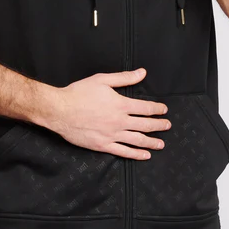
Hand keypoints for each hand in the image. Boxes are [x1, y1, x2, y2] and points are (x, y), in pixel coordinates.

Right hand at [48, 68, 171, 159]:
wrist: (60, 110)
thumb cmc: (79, 93)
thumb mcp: (102, 80)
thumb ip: (124, 78)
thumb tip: (142, 73)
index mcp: (121, 104)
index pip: (146, 108)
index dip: (157, 109)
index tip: (164, 110)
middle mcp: (119, 121)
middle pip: (145, 125)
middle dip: (159, 126)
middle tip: (167, 126)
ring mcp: (112, 135)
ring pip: (137, 140)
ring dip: (152, 142)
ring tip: (161, 144)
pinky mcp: (103, 145)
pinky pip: (123, 152)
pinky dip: (136, 154)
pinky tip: (145, 155)